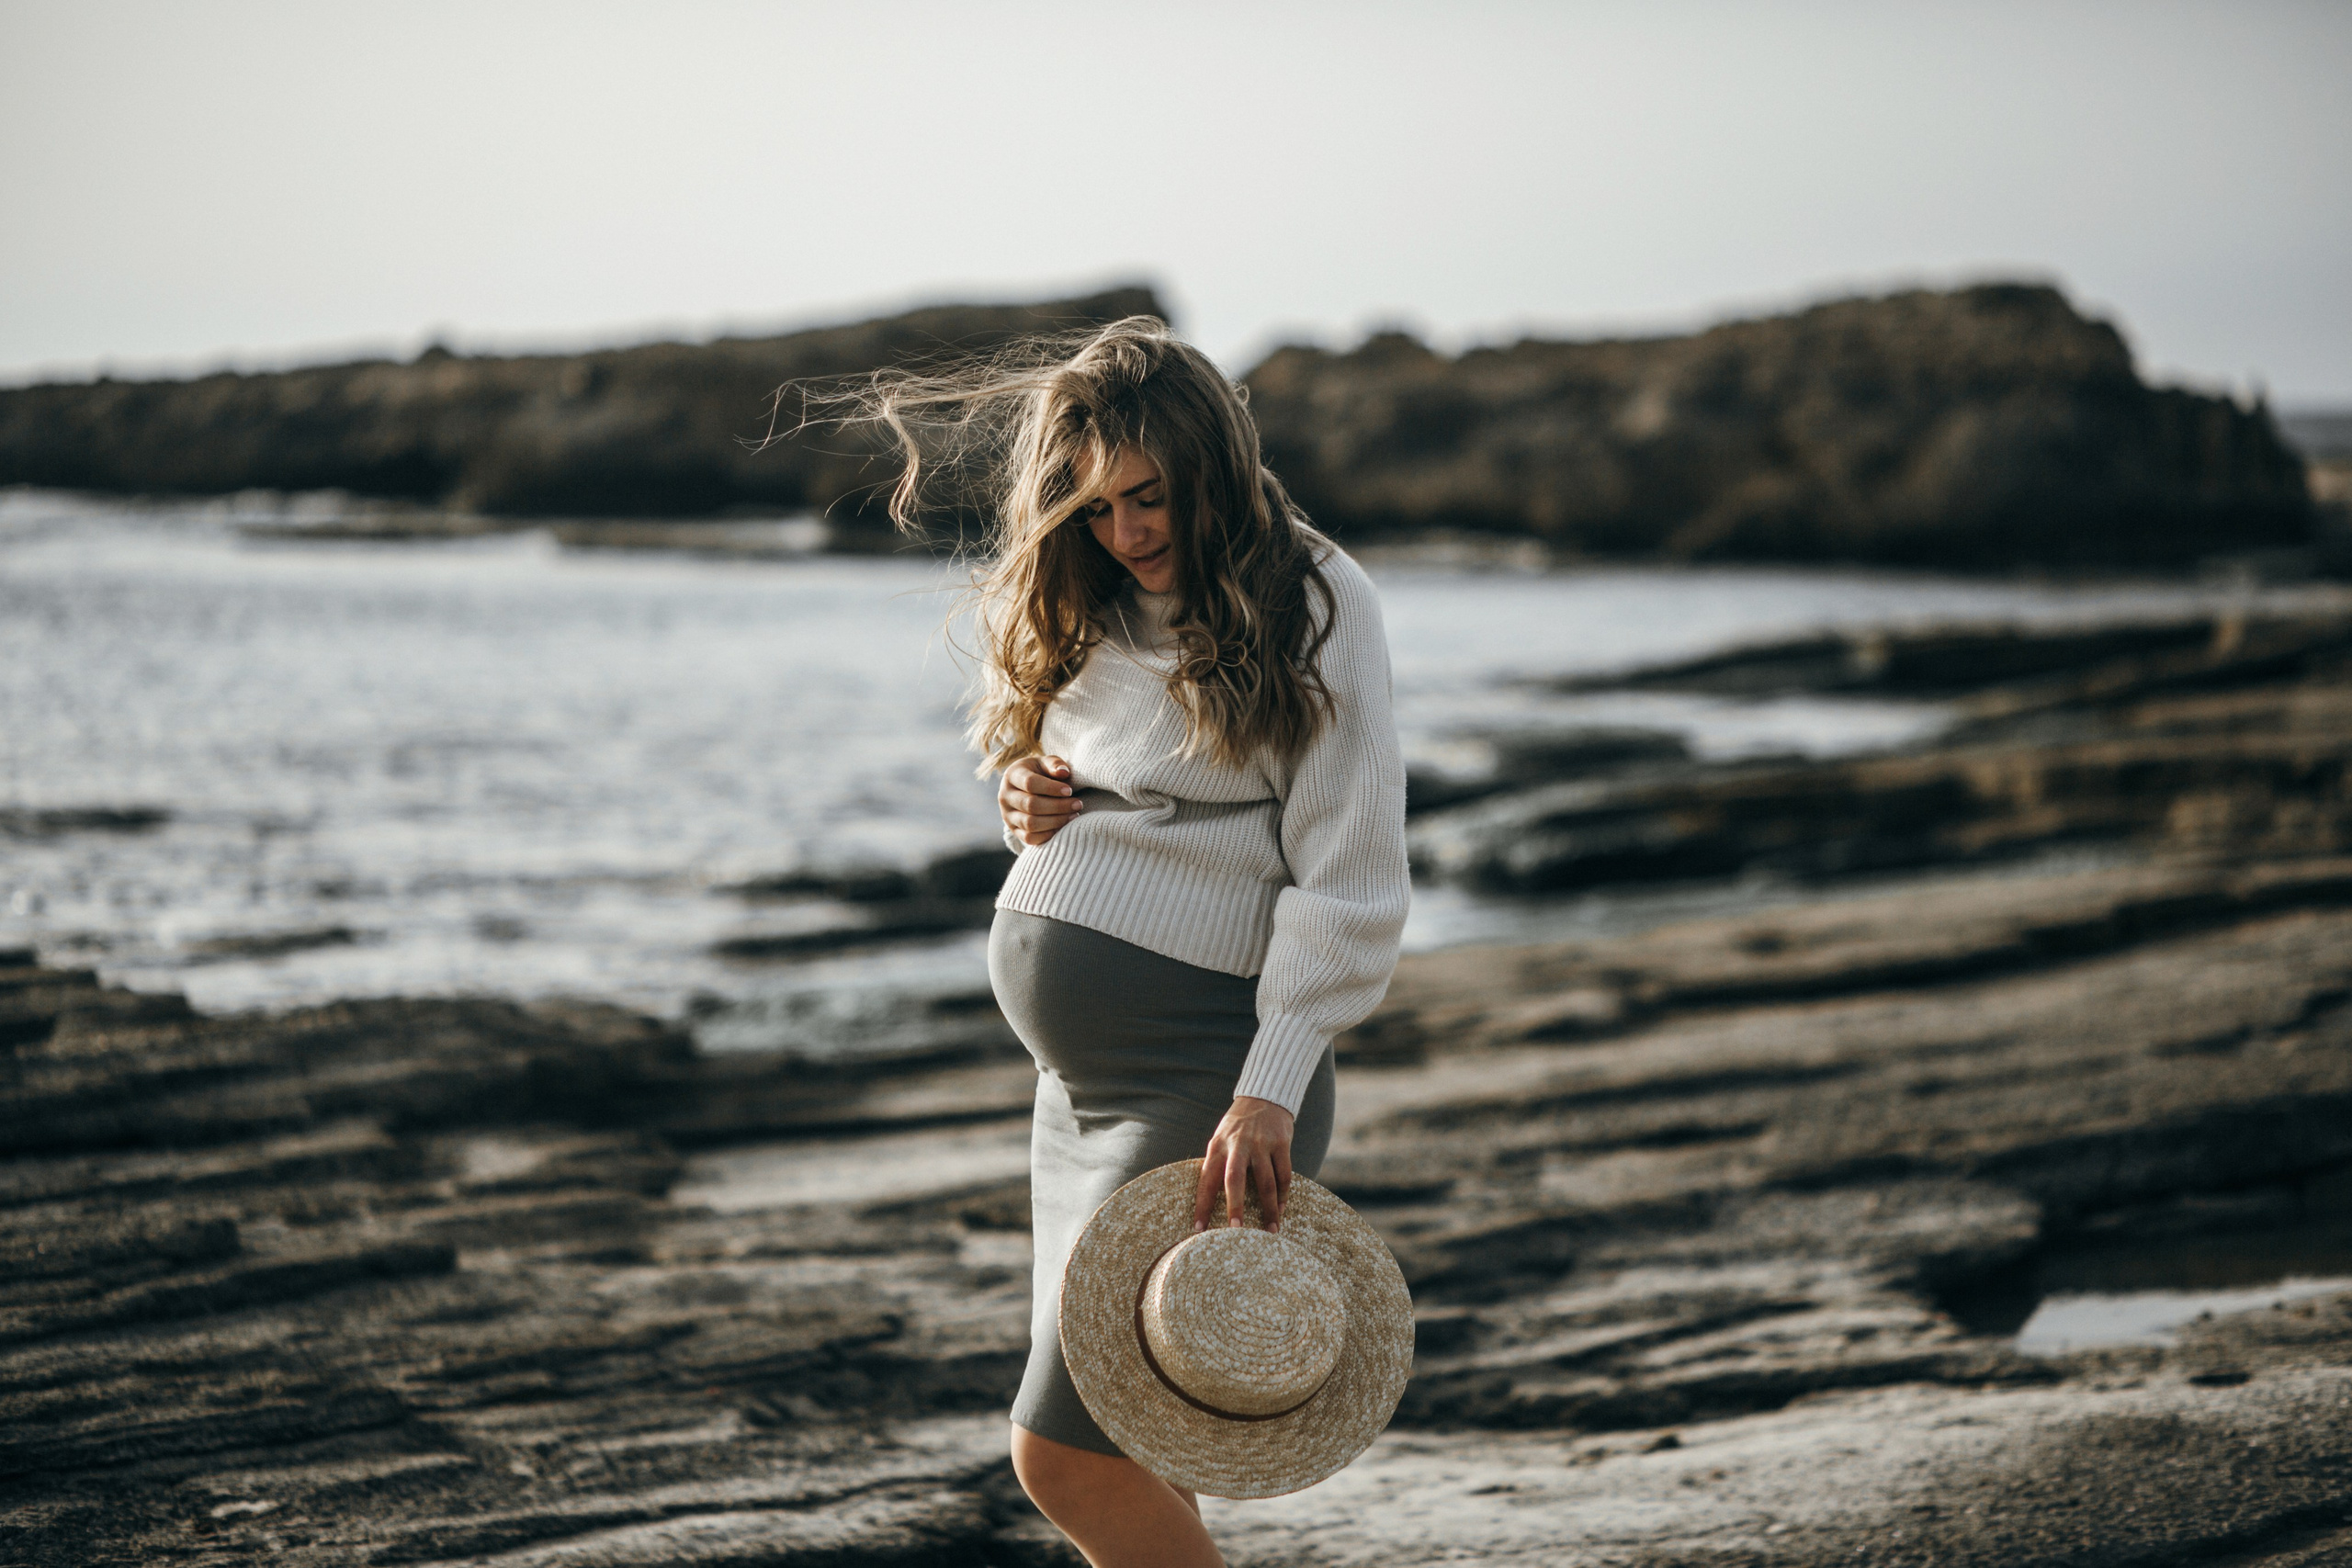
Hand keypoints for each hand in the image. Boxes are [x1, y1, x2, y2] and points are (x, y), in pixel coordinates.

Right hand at [1000, 755, 1081, 845]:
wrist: (1028, 788)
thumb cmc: (1041, 773)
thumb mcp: (1046, 763)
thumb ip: (1055, 764)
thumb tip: (1064, 772)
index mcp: (1012, 775)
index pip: (1029, 783)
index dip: (1051, 788)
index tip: (1070, 790)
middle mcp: (1005, 796)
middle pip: (1031, 805)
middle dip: (1058, 806)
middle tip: (1077, 804)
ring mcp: (1007, 816)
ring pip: (1030, 824)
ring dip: (1056, 821)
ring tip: (1074, 815)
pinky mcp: (1014, 831)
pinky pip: (1030, 838)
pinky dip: (1049, 834)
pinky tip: (1064, 826)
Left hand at [1194, 1096, 1295, 1233]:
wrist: (1264, 1097)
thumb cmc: (1237, 1127)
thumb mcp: (1221, 1140)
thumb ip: (1217, 1165)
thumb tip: (1209, 1202)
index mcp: (1217, 1146)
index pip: (1207, 1180)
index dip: (1202, 1205)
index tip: (1199, 1229)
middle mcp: (1238, 1144)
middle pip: (1234, 1180)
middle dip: (1235, 1207)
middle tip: (1236, 1231)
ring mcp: (1261, 1143)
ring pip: (1265, 1182)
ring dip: (1269, 1208)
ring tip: (1271, 1231)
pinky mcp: (1281, 1142)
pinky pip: (1283, 1174)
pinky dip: (1283, 1194)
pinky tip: (1281, 1208)